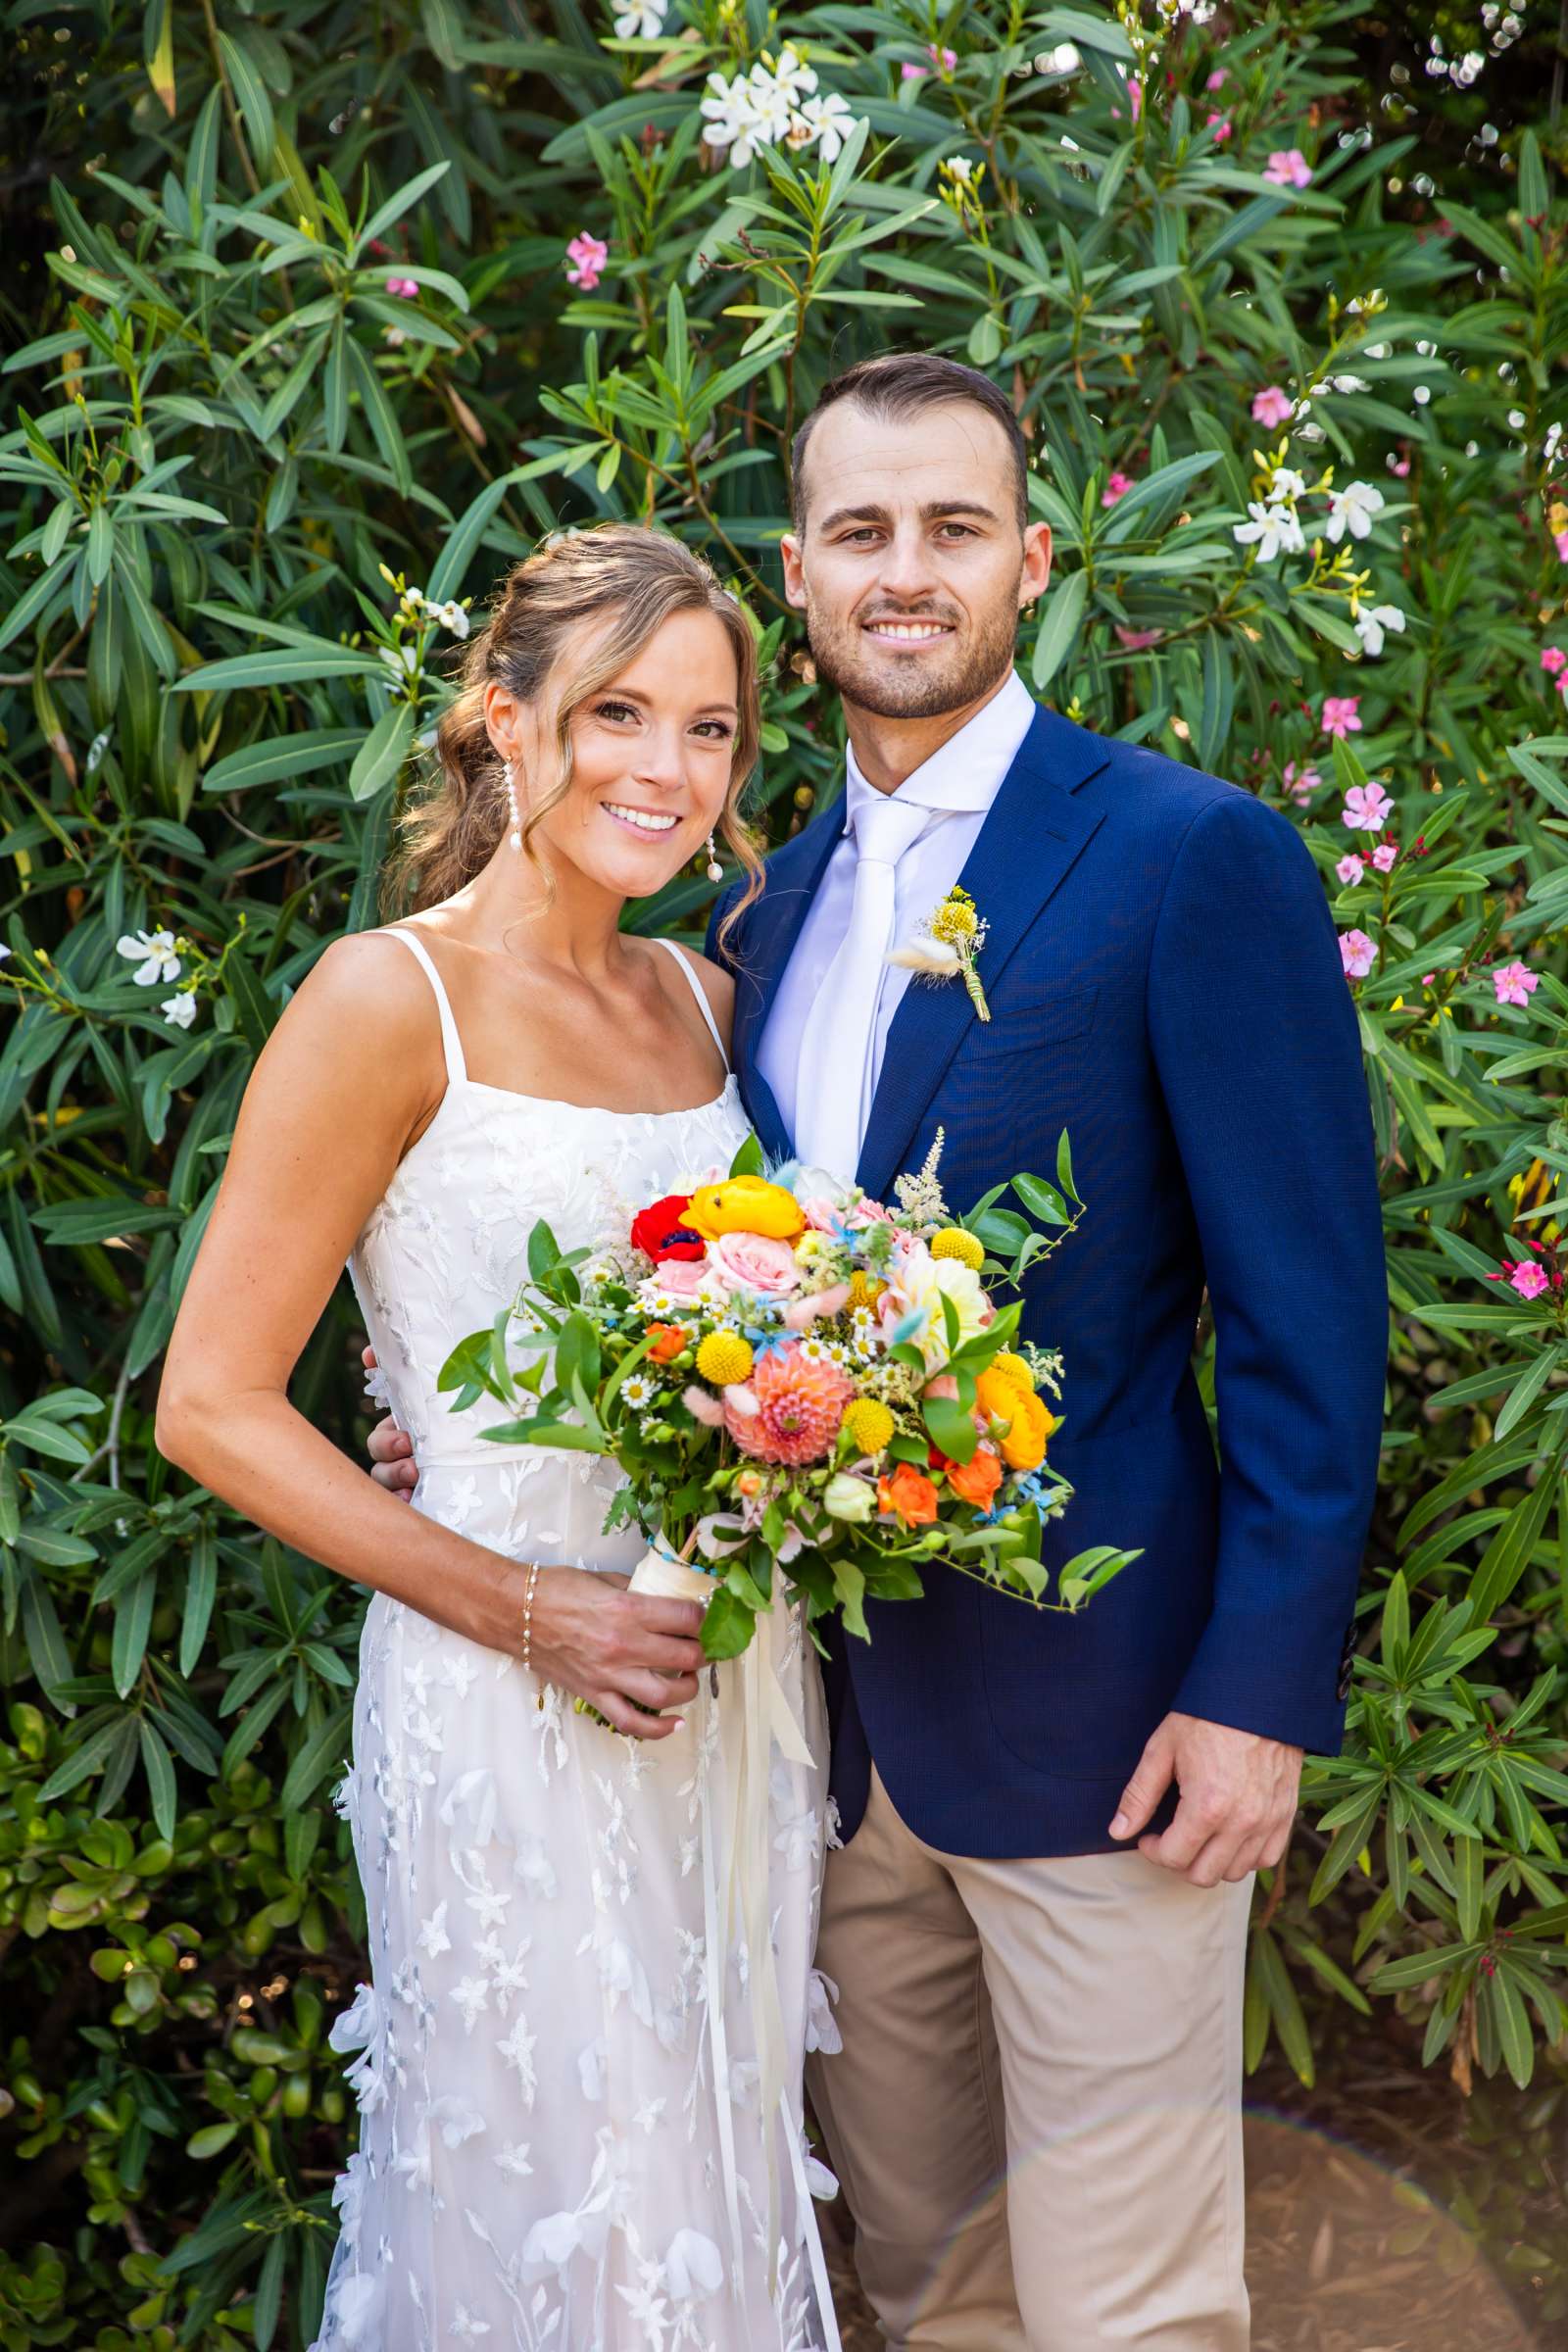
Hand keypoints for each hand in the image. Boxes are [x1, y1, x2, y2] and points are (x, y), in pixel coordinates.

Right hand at [361, 1346, 704, 1736]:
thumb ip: (641, 1592)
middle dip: (702, 1651)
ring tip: (689, 1678)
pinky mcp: (594, 1694)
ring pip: (667, 1694)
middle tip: (701, 1645)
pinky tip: (675, 1722)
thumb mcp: (606, 1579)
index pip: (687, 1618)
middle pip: (686, 1657)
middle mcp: (623, 1645)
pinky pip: (632, 1722)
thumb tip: (672, 1599)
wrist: (516, 1613)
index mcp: (628, 1610)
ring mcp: (609, 1675)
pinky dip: (658, 1728)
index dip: (703, 1618)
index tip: (703, 1617)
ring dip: (689, 1688)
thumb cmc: (558, 1589)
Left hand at [1108, 1711, 1301, 1887]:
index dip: (1153, 1850)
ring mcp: (1268, 1821)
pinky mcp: (1286, 1814)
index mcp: (1207, 1806)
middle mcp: (1242, 1822)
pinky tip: (1229, 1835)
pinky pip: (1266, 1859)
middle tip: (1170, 1838)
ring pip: (1235, 1872)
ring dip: (1211, 1861)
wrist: (1256, 1694)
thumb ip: (1139, 1795)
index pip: (1173, 1858)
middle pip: (1203, 1875)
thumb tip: (1117, 1831)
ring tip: (1198, 1835)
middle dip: (1179, 1861)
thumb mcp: (1162, 1749)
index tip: (1148, 1836)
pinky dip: (1246, 1856)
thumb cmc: (1205, 1717)